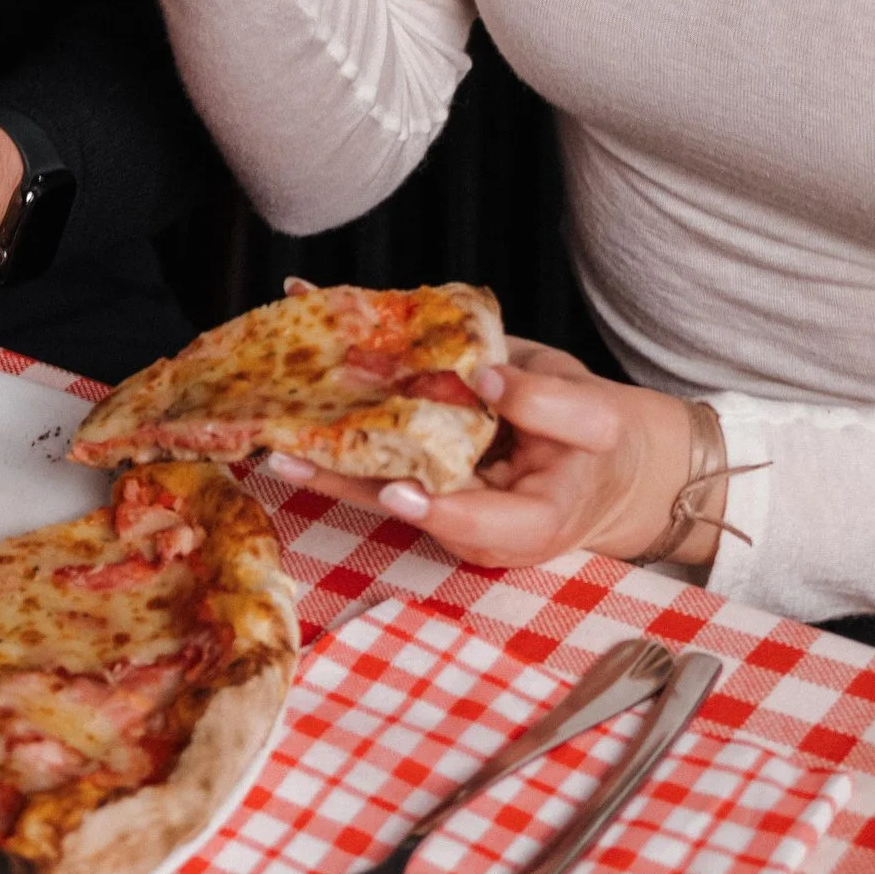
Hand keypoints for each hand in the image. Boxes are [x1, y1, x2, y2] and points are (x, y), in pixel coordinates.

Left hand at [265, 343, 702, 572]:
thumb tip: (481, 376)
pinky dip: (342, 402)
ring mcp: (438, 489)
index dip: (434, 509)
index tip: (398, 491)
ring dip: (320, 441)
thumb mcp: (599, 421)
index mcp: (520, 528)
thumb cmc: (604, 449)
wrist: (599, 461)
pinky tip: (311, 345)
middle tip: (285, 454)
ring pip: (374, 470)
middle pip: (398, 501)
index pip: (471, 524)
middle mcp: (465, 519)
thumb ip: (547, 405)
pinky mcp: (423, 456)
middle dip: (338, 478)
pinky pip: (381, 434)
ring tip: (270, 416)